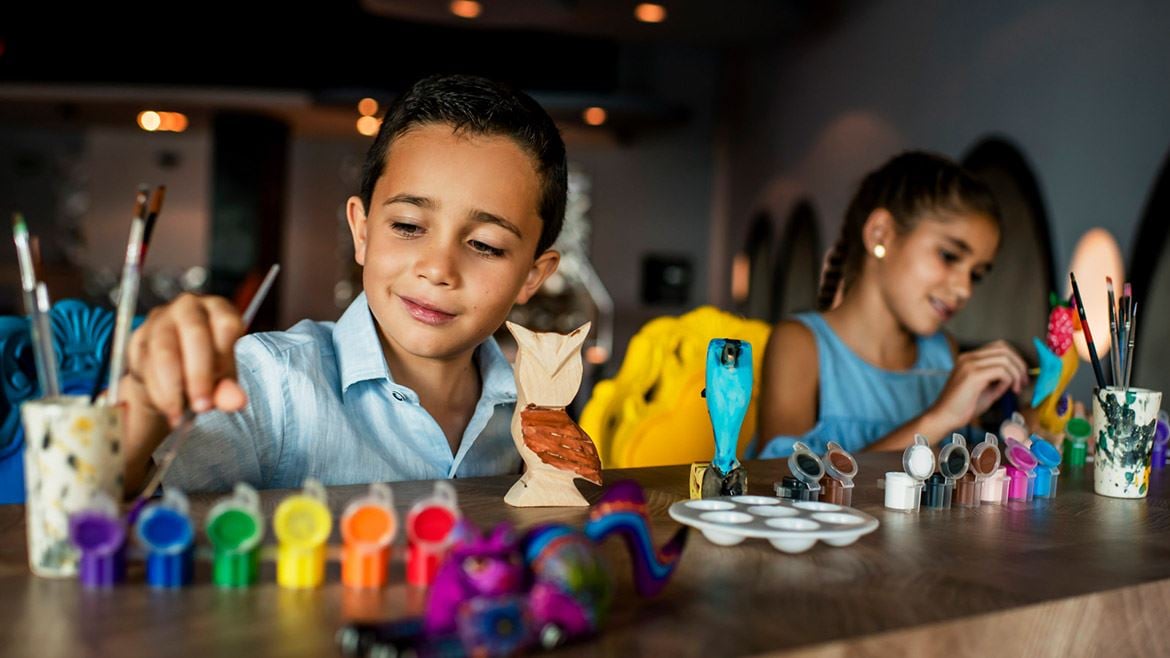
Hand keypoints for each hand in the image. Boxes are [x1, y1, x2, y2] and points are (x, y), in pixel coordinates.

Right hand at [125, 293, 247, 426]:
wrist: (170, 370)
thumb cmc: (205, 365)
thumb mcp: (222, 375)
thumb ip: (228, 387)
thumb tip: (236, 401)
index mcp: (219, 309)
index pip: (226, 325)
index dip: (225, 359)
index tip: (223, 390)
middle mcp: (189, 307)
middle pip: (194, 334)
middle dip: (198, 375)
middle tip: (202, 406)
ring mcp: (160, 319)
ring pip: (164, 350)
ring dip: (172, 386)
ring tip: (180, 414)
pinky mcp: (138, 337)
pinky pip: (143, 363)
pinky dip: (155, 389)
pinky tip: (166, 406)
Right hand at [929, 340, 1029, 429]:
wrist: (944, 417)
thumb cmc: (963, 407)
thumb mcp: (985, 390)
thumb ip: (999, 381)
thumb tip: (1016, 377)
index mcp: (969, 358)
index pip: (999, 346)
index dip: (1015, 359)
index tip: (1021, 376)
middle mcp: (968, 357)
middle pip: (1004, 349)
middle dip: (1020, 364)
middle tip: (1024, 381)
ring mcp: (969, 364)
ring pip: (1005, 358)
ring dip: (1016, 373)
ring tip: (1017, 388)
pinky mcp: (973, 375)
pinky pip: (1001, 371)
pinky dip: (1009, 380)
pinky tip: (1005, 391)